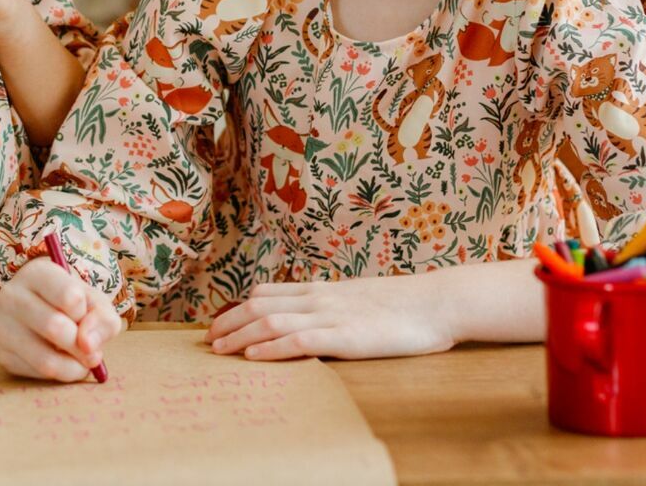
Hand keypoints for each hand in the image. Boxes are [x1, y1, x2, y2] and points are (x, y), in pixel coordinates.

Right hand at [0, 257, 123, 382]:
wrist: (44, 311)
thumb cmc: (73, 304)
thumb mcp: (95, 302)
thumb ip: (103, 320)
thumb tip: (88, 347)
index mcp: (37, 273)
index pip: (70, 297)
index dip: (85, 313)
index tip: (84, 315)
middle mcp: (11, 295)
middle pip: (55, 328)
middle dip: (82, 346)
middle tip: (93, 352)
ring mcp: (1, 325)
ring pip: (45, 359)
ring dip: (74, 366)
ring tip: (82, 361)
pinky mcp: (1, 353)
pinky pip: (37, 374)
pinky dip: (59, 374)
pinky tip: (62, 361)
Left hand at [205, 274, 458, 361]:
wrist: (437, 302)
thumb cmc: (403, 305)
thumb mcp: (359, 299)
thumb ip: (333, 305)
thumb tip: (312, 315)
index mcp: (323, 289)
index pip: (269, 292)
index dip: (239, 307)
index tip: (220, 322)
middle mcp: (320, 298)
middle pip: (261, 305)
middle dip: (230, 322)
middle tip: (208, 341)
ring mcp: (331, 316)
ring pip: (272, 320)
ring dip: (240, 336)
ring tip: (218, 351)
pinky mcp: (345, 337)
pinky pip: (299, 340)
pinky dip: (271, 347)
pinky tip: (254, 357)